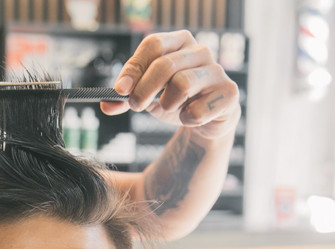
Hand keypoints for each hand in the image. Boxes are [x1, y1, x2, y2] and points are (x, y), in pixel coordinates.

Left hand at [101, 30, 240, 139]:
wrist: (205, 119)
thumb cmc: (175, 99)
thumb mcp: (147, 96)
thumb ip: (125, 98)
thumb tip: (106, 103)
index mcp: (179, 42)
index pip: (153, 44)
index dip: (134, 67)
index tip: (120, 89)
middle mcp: (200, 51)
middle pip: (164, 65)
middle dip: (143, 90)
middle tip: (135, 105)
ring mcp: (217, 71)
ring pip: (182, 84)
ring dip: (166, 104)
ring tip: (168, 108)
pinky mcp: (228, 93)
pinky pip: (199, 109)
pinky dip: (187, 119)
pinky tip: (188, 118)